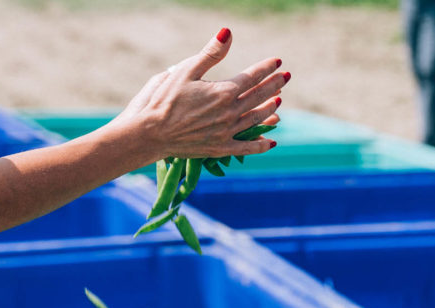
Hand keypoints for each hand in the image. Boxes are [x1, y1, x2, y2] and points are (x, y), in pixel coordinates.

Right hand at [118, 28, 289, 159]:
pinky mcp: (220, 149)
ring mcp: (226, 133)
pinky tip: (271, 141)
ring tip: (278, 102)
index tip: (277, 61)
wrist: (149, 133)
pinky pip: (246, 148)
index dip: (266, 67)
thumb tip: (228, 32)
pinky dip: (260, 145)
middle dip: (273, 85)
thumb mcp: (185, 70)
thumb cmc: (162, 99)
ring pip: (256, 120)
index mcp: (223, 92)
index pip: (252, 77)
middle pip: (258, 97)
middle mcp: (229, 113)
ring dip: (269, 109)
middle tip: (285, 77)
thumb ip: (211, 53)